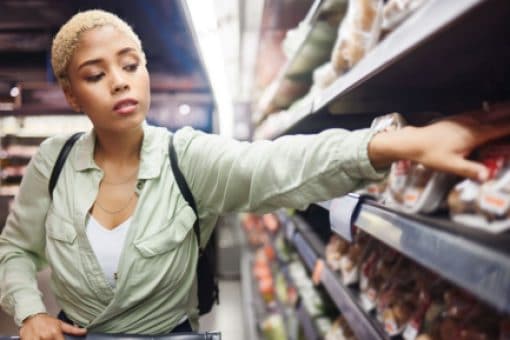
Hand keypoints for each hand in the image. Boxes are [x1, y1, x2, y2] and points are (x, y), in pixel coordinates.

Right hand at [20, 313, 86, 339]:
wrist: (32, 316)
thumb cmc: (47, 321)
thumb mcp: (61, 324)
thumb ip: (72, 330)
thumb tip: (85, 331)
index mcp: (55, 332)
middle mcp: (46, 336)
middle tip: (52, 338)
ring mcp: (36, 339)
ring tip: (45, 338)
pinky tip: (39, 338)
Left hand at [368, 103, 509, 180]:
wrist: (413, 142)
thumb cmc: (431, 154)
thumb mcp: (451, 165)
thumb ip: (469, 170)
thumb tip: (487, 176)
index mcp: (473, 134)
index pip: (500, 128)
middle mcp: (470, 123)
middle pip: (496, 113)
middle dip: (508, 112)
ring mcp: (462, 118)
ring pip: (486, 110)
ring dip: (500, 108)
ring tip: (508, 106)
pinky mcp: (455, 118)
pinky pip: (477, 111)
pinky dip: (488, 109)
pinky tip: (488, 110)